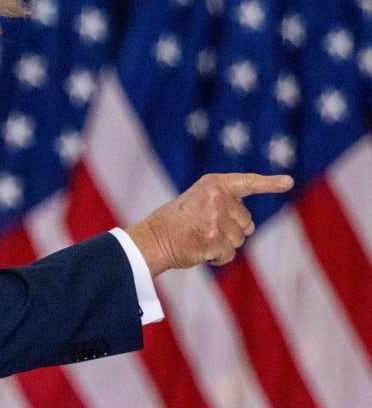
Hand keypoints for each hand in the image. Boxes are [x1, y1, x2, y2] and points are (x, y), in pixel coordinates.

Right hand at [126, 173, 293, 276]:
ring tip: (199, 238)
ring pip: (239, 239)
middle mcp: (218, 199)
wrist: (152, 239)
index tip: (288, 182)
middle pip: (246, 221)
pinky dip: (217, 258)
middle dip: (232, 229)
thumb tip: (249, 226)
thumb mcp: (197, 201)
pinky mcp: (215, 241)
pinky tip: (200, 251)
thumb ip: (222, 205)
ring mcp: (217, 220)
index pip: (247, 183)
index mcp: (213, 184)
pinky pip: (228, 255)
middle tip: (205, 228)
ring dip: (223, 244)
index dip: (269, 183)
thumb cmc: (173, 222)